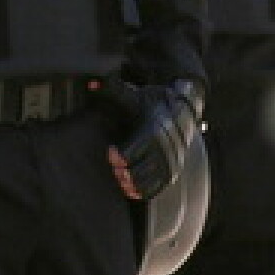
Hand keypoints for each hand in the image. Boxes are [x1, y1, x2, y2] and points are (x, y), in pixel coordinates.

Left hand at [115, 79, 201, 198]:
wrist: (181, 112)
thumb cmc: (151, 104)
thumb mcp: (134, 95)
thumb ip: (113, 90)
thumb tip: (92, 83)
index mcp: (153, 130)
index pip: (136, 149)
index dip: (120, 155)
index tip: (111, 154)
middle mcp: (165, 148)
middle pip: (141, 169)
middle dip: (125, 171)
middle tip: (114, 170)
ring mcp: (171, 162)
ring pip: (150, 181)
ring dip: (133, 183)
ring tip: (121, 180)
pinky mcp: (173, 171)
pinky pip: (159, 188)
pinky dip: (145, 191)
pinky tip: (132, 190)